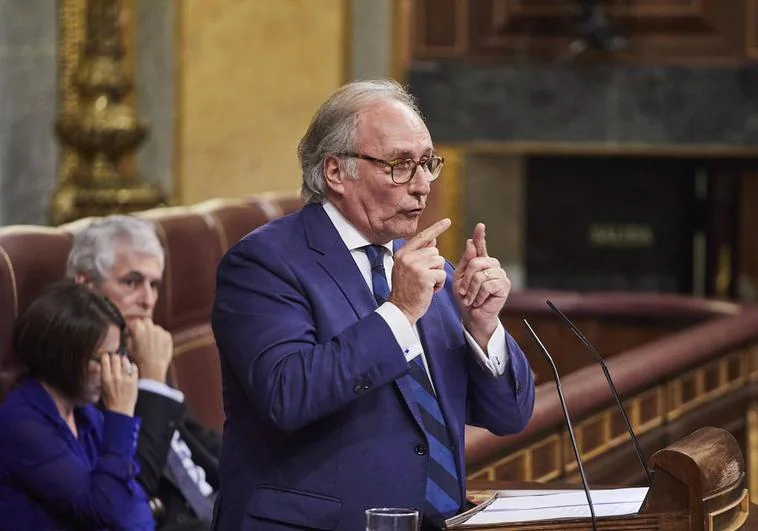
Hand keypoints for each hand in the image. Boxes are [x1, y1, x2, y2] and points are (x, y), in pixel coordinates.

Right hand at [100, 353, 138, 416]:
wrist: (120, 410)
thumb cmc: (109, 400)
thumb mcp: (102, 387)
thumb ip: (103, 375)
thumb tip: (104, 364)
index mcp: (105, 378)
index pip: (105, 360)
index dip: (106, 355)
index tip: (106, 355)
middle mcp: (116, 376)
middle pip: (115, 358)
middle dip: (114, 356)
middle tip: (115, 357)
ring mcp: (126, 378)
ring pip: (125, 361)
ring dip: (123, 359)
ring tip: (122, 361)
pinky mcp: (134, 380)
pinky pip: (134, 367)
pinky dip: (132, 365)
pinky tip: (130, 367)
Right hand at [127, 319, 173, 382]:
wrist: (152, 368)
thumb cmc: (138, 358)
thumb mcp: (128, 346)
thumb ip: (129, 335)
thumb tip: (131, 331)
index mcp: (137, 327)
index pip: (133, 322)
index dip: (131, 327)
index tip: (131, 332)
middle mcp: (149, 326)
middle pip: (145, 322)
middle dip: (143, 327)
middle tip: (142, 336)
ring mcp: (160, 330)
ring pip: (155, 328)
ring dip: (152, 333)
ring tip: (150, 345)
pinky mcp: (168, 335)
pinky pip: (163, 334)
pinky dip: (160, 338)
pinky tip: (157, 348)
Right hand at [389, 218, 451, 324]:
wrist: (401, 309)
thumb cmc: (407, 291)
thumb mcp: (409, 269)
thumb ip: (420, 253)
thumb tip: (433, 239)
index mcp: (402, 253)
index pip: (422, 237)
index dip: (436, 228)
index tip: (448, 221)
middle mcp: (407, 257)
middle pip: (434, 251)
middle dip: (435, 265)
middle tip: (424, 279)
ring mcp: (415, 266)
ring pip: (440, 262)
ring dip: (437, 275)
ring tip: (426, 285)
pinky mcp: (424, 276)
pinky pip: (442, 274)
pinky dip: (439, 284)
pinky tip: (429, 290)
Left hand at [453, 223, 509, 346]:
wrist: (473, 316)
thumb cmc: (466, 298)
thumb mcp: (460, 279)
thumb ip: (465, 262)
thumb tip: (470, 242)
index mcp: (482, 263)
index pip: (480, 246)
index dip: (480, 236)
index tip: (480, 225)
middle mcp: (493, 266)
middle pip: (476, 262)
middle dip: (466, 279)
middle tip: (463, 292)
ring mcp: (500, 275)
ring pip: (480, 275)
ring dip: (471, 290)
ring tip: (470, 299)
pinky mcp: (504, 286)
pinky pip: (487, 284)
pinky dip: (478, 295)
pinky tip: (478, 301)